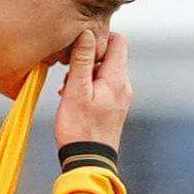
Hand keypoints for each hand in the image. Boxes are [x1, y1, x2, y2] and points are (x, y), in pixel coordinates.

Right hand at [52, 27, 130, 152]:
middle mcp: (123, 85)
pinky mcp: (113, 106)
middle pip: (110, 54)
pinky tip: (73, 97)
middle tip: (69, 72)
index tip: (80, 48)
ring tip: (69, 89)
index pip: (118, 40)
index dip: (99, 37)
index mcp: (117, 78)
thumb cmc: (80, 128)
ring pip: (103, 70)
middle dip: (88, 57)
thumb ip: (82, 60)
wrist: (89, 161)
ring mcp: (120, 96)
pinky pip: (102, 85)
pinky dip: (88, 86)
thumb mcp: (76, 91)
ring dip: (84, 73)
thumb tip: (87, 32)